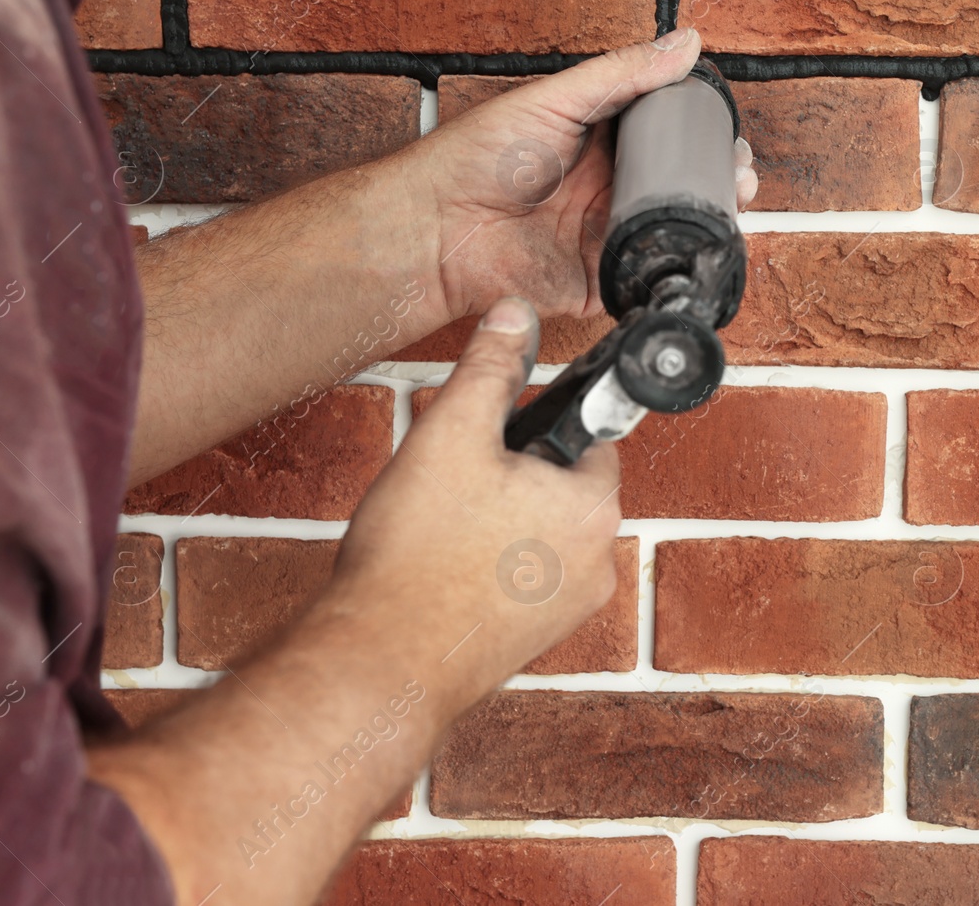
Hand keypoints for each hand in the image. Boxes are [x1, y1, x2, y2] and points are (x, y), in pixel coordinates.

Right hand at [332, 297, 622, 696]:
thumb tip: (516, 316)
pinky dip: (487, 567)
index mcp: (594, 506)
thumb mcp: (451, 432)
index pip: (587, 437)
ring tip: (436, 525)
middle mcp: (598, 562)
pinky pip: (520, 581)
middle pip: (560, 486)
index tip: (489, 433)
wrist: (380, 661)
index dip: (530, 425)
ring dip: (496, 519)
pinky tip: (437, 567)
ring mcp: (569, 610)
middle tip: (449, 478)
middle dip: (508, 473)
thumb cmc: (415, 555)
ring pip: (538, 534)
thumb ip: (490, 366)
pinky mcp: (533, 642)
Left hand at [402, 28, 758, 323]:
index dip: (703, 136)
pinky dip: (679, 270)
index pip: (667, 136)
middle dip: (718, 180)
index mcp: (600, 142)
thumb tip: (685, 43)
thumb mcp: (556, 99)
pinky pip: (649, 279)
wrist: (439, 229)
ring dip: (710, 223)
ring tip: (734, 207)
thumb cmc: (477, 158)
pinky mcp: (602, 281)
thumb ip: (623, 75)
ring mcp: (606, 235)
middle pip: (679, 185)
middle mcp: (608, 189)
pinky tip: (703, 255)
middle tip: (741, 175)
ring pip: (674, 231)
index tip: (733, 137)